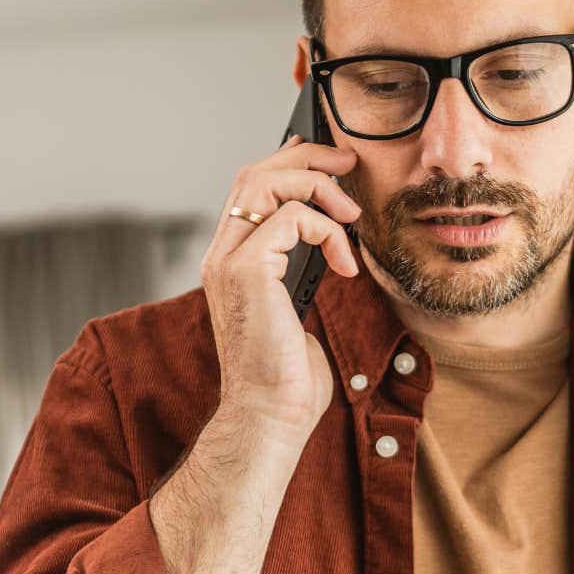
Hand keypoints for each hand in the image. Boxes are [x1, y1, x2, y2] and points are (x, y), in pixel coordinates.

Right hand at [200, 134, 363, 439]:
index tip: (329, 159)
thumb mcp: (300, 310)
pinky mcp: (247, 272)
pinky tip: (345, 266)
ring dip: (318, 185)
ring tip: (351, 213)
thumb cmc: (287, 378)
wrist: (270, 416)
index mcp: (230, 262)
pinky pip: (292, 219)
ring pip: (266, 183)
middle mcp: (222, 255)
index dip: (289, 163)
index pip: (250, 189)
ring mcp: (229, 262)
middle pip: (254, 173)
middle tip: (348, 162)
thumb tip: (332, 241)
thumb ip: (304, 270)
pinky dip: (328, 233)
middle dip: (306, 157)